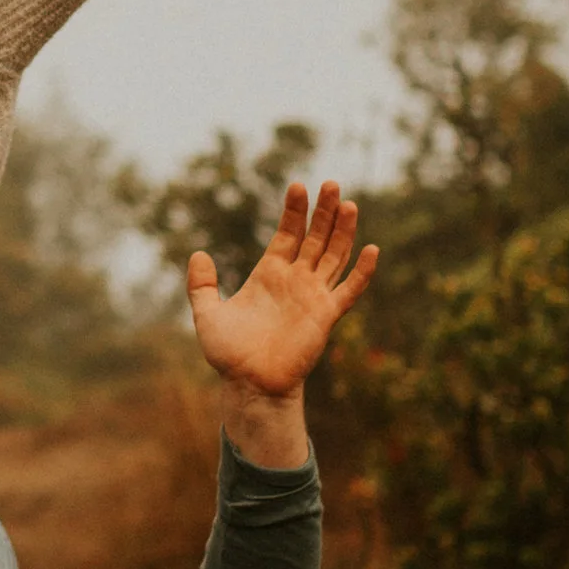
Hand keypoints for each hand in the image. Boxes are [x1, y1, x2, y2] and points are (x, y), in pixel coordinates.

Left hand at [186, 183, 377, 464]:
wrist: (249, 384)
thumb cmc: (229, 353)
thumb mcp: (207, 314)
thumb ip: (202, 285)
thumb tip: (198, 254)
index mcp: (269, 274)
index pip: (287, 234)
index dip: (294, 211)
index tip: (298, 186)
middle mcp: (294, 280)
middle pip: (315, 238)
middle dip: (323, 212)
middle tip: (331, 183)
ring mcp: (312, 296)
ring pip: (334, 256)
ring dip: (342, 231)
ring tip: (348, 203)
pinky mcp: (325, 315)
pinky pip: (348, 290)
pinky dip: (361, 271)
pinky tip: (370, 248)